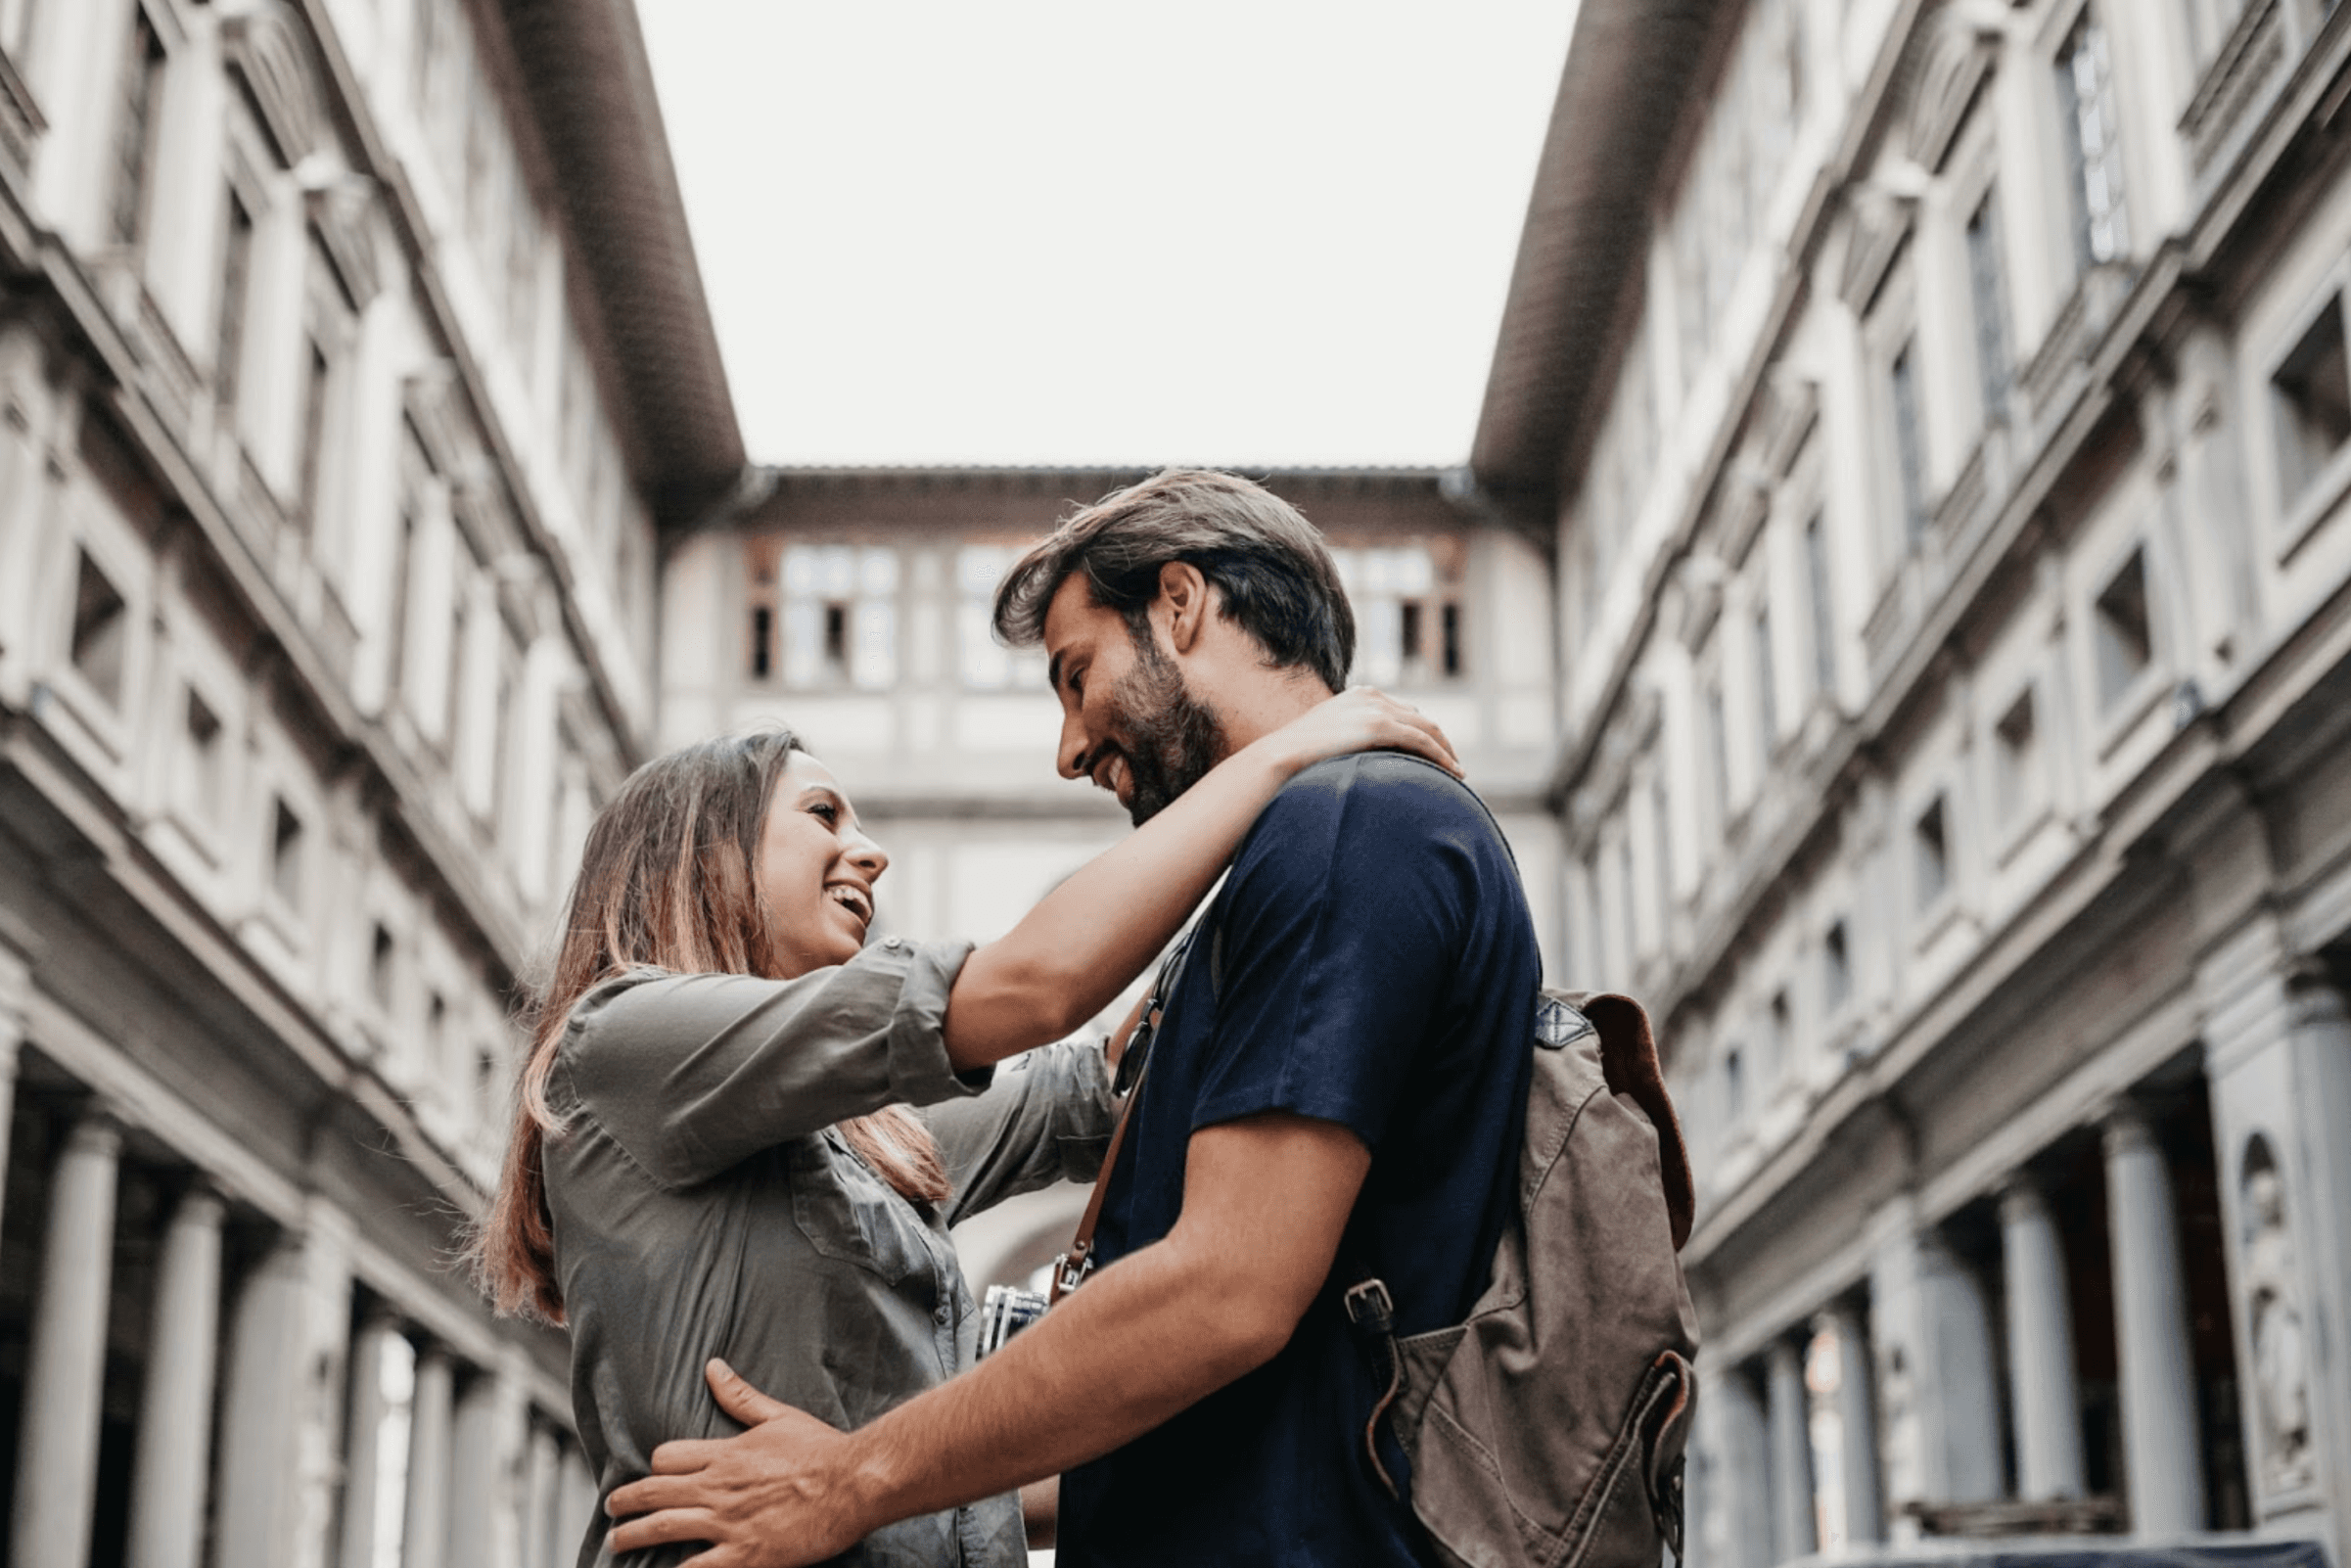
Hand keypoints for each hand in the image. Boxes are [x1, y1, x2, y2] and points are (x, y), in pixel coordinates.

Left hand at [605, 1360, 870, 1567]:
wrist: (854, 1483)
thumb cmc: (822, 1450)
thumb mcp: (779, 1416)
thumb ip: (740, 1396)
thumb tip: (712, 1366)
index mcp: (726, 1453)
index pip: (668, 1458)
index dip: (656, 1467)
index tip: (651, 1474)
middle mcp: (718, 1487)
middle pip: (655, 1493)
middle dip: (626, 1503)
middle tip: (611, 1510)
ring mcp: (728, 1524)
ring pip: (663, 1528)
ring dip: (633, 1536)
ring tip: (617, 1542)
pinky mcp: (745, 1556)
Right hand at [1263, 686, 1462, 778]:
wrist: (1280, 756)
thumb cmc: (1296, 758)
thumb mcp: (1324, 740)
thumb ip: (1344, 741)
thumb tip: (1351, 761)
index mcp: (1358, 696)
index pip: (1400, 712)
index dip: (1421, 733)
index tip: (1432, 753)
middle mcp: (1370, 697)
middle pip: (1419, 718)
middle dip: (1439, 741)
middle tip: (1451, 764)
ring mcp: (1375, 709)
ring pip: (1427, 729)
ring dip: (1446, 751)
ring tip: (1456, 772)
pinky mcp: (1380, 727)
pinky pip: (1423, 742)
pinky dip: (1442, 757)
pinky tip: (1454, 773)